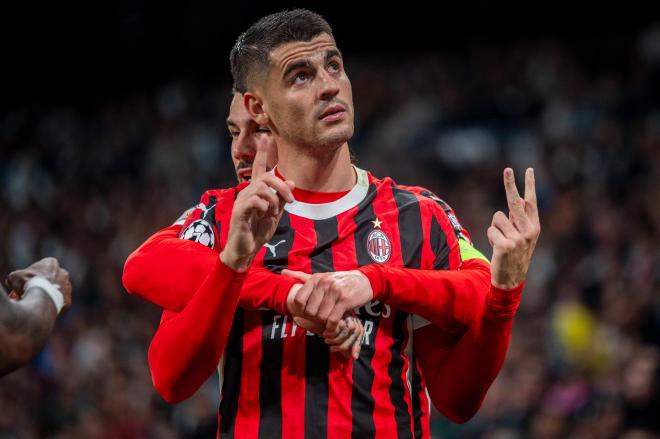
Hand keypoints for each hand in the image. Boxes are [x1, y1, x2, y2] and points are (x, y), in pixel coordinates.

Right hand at [6, 257, 72, 310]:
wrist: (41, 297)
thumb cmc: (27, 283)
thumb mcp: (15, 276)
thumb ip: (16, 277)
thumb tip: (16, 283)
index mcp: (51, 263)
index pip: (40, 270)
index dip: (29, 278)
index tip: (22, 285)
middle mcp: (63, 273)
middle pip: (48, 281)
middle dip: (38, 287)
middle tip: (27, 295)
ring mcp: (67, 288)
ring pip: (53, 293)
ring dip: (44, 297)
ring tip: (32, 304)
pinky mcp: (68, 301)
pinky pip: (57, 305)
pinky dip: (48, 308)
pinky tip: (39, 310)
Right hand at [221, 143, 294, 270]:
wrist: (245, 251)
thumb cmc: (257, 232)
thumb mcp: (275, 214)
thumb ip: (282, 199)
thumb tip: (291, 182)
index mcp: (255, 193)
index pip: (259, 170)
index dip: (262, 154)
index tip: (265, 138)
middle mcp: (246, 193)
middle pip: (266, 177)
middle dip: (281, 187)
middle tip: (290, 202)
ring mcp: (242, 202)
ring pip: (261, 188)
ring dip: (274, 200)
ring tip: (273, 213)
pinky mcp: (239, 212)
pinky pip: (255, 201)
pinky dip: (265, 206)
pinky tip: (264, 215)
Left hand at [283, 269, 372, 332]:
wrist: (364, 280)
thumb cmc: (339, 281)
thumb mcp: (320, 277)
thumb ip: (301, 277)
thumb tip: (282, 273)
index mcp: (315, 279)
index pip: (298, 300)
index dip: (301, 311)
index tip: (309, 314)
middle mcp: (323, 283)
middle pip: (309, 311)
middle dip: (314, 320)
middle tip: (321, 320)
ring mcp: (334, 291)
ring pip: (321, 316)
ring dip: (324, 324)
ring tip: (329, 323)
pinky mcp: (345, 300)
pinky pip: (332, 319)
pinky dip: (332, 327)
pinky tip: (334, 326)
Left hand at [487, 168, 540, 288]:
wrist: (512, 280)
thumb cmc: (514, 255)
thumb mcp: (521, 238)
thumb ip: (517, 221)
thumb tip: (509, 203)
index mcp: (534, 227)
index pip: (531, 201)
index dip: (529, 185)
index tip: (528, 169)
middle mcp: (529, 230)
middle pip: (516, 202)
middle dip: (511, 184)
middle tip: (507, 169)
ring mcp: (518, 238)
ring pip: (497, 218)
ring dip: (495, 228)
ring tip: (501, 242)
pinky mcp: (505, 245)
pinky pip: (490, 230)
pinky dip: (490, 238)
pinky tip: (497, 249)